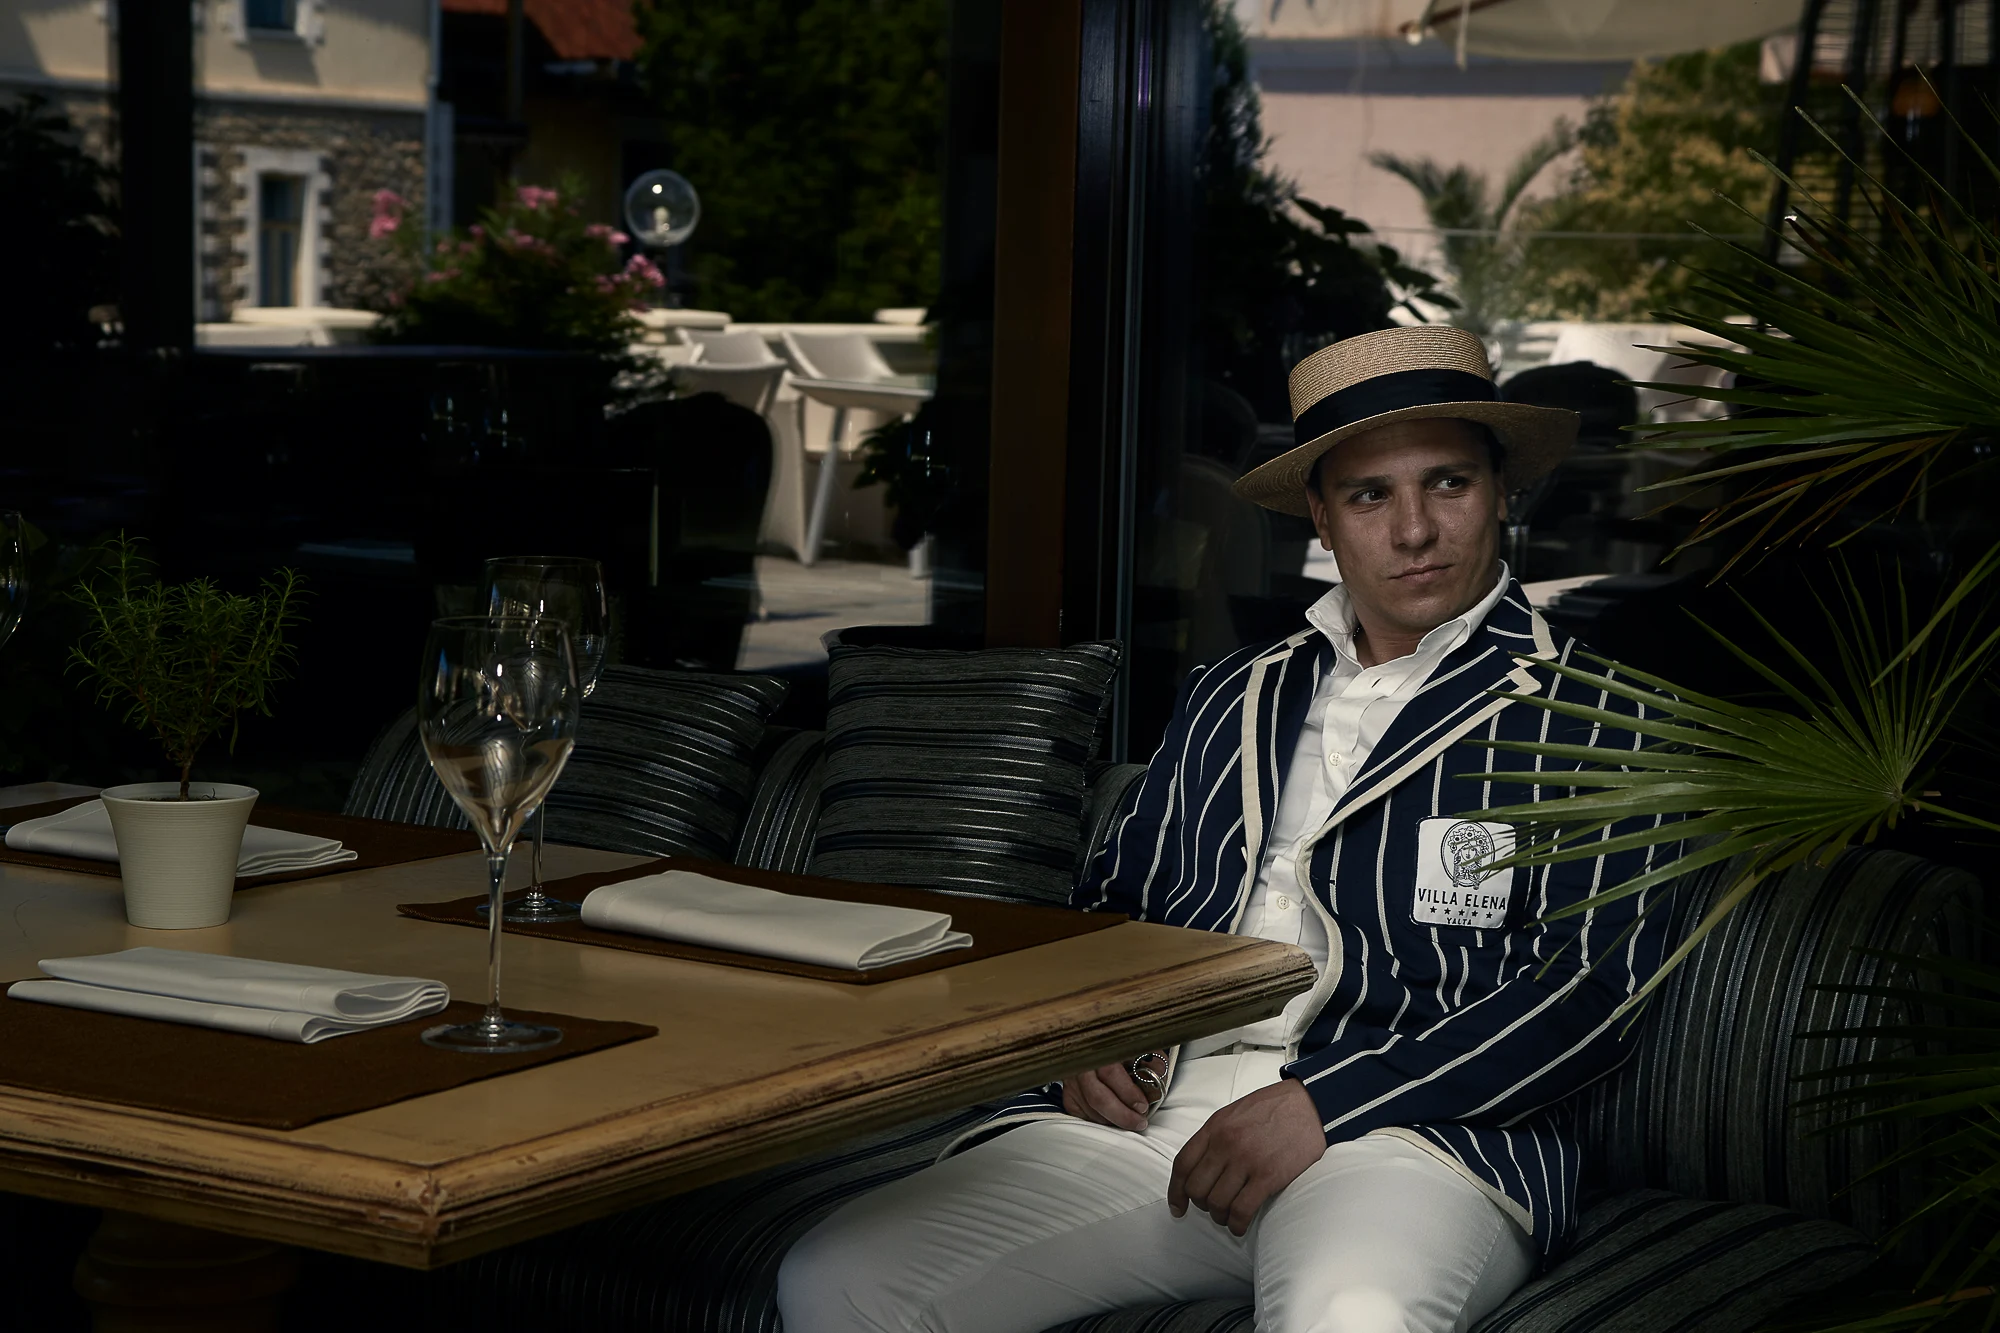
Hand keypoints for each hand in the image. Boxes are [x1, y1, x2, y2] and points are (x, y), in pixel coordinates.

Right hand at [1061, 1052, 1164, 1131]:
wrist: (1092, 1043)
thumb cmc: (1119, 1047)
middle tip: (1139, 1122)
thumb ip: (1151, 1059)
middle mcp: (1081, 1065)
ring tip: (1130, 1121)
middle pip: (1097, 1098)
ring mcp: (1072, 1081)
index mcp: (1099, 1048)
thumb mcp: (1138, 1047)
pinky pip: (1082, 1114)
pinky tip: (1112, 1119)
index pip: (1111, 1074)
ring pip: (1090, 1109)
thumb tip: (1160, 1074)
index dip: (1128, 1093)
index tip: (1143, 1106)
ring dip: (1112, 1120)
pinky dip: (1099, 1120)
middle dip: (1122, 1116)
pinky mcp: (1068, 1094)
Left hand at [1168, 1079, 1324, 1234]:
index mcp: (1215, 1126)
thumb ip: (1217, 1136)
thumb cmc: (1276, 1109)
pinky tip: (1240, 1225)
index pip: (1183, 1164)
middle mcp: (1226, 1143)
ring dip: (1220, 1217)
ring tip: (1229, 1216)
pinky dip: (1237, 1224)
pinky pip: (1241, 1210)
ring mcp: (1246, 1160)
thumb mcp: (1236, 1113)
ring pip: (1217, 1203)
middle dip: (1202, 1204)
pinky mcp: (1268, 1176)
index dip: (1176, 1191)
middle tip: (1214, 1207)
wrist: (1313, 1104)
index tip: (1178, 1206)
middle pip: (1197, 1188)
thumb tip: (1202, 1166)